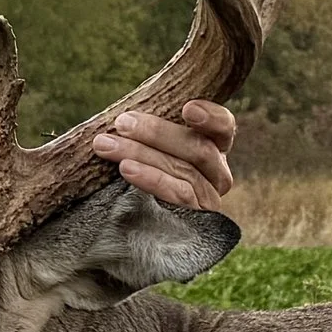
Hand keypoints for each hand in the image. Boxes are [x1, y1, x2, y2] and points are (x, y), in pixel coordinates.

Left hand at [92, 100, 236, 210]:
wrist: (133, 223)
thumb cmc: (142, 165)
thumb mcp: (151, 142)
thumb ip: (150, 125)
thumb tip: (128, 109)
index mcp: (214, 145)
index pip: (223, 126)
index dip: (210, 116)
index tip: (188, 108)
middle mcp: (218, 171)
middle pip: (199, 148)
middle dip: (157, 132)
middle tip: (122, 122)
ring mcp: (209, 196)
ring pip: (184, 169)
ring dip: (141, 153)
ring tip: (108, 146)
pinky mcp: (196, 217)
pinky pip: (178, 194)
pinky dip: (151, 179)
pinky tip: (126, 168)